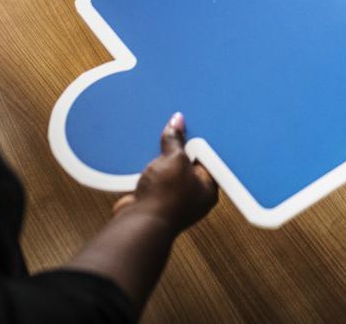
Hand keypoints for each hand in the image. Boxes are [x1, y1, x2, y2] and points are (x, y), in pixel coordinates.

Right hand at [112, 112, 217, 234]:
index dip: (199, 141)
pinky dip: (149, 168)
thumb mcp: (174, 160)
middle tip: (173, 130)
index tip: (191, 125)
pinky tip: (144, 158)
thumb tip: (177, 121)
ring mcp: (173, 199)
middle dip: (178, 148)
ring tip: (157, 143)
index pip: (208, 158)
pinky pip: (155, 178)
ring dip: (162, 158)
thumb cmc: (164, 199)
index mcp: (207, 188)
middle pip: (187, 163)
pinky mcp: (155, 200)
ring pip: (169, 170)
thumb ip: (176, 140)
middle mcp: (193, 195)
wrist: (137, 224)